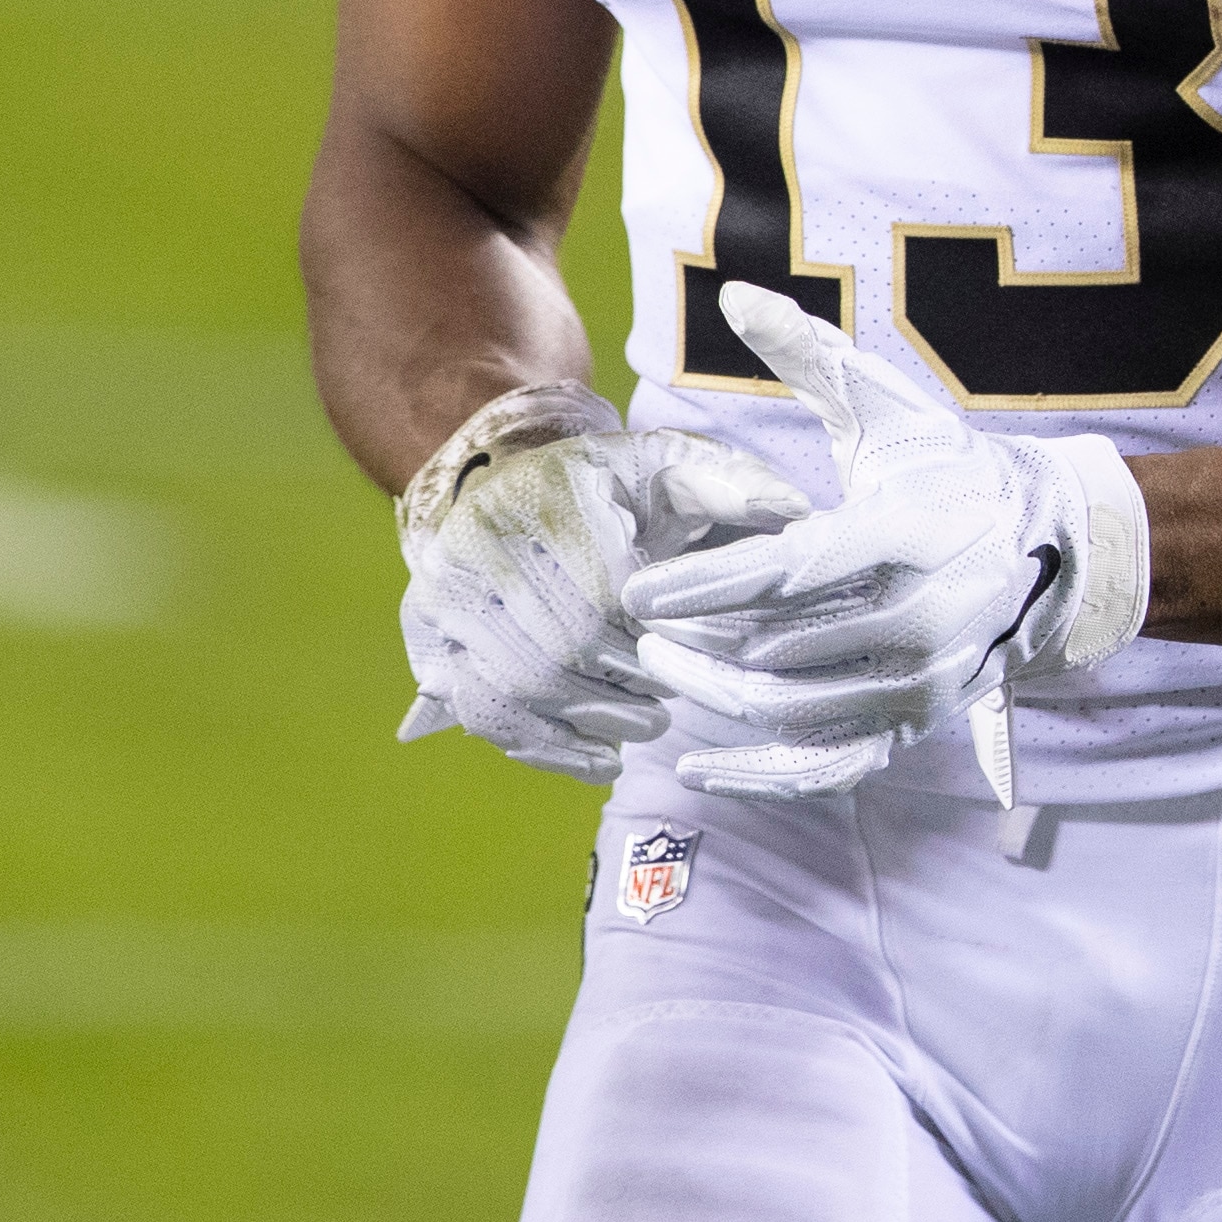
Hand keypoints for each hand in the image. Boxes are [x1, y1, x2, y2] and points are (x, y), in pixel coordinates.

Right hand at [392, 384, 806, 781]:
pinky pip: (482, 710)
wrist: (502, 474)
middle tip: (662, 710)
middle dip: (619, 692)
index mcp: (544, 493)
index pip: (601, 596)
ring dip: (587, 724)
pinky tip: (596, 760)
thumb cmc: (605, 479)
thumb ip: (729, 482)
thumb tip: (795, 512)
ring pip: (519, 688)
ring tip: (638, 731)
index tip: (680, 656)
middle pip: (558, 650)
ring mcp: (443, 591)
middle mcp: (478, 540)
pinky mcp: (426, 634)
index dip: (646, 642)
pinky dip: (543, 748)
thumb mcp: (667, 462)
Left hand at [620, 282, 1149, 805]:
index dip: (706, 586)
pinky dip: (761, 777)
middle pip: (782, 649)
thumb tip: (734, 294)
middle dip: (698, 641)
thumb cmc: (947, 469)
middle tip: (634, 626)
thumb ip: (808, 355)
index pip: (789, 572)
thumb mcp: (888, 405)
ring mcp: (924, 681)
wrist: (1046, 549)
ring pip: (796, 711)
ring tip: (660, 667)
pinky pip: (830, 768)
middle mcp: (923, 616)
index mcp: (910, 532)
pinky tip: (697, 768)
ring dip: (715, 697)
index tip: (637, 591)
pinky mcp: (919, 725)